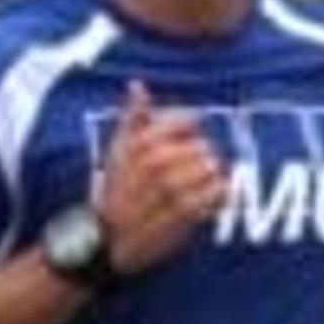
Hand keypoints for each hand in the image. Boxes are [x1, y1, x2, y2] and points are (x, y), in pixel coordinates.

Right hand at [97, 81, 229, 274]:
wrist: (107, 239)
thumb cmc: (116, 189)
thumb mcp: (118, 149)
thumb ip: (133, 117)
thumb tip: (137, 85)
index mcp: (140, 144)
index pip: (185, 123)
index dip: (187, 133)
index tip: (184, 143)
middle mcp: (154, 164)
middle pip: (201, 148)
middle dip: (201, 157)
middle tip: (195, 168)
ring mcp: (168, 190)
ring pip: (210, 170)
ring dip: (210, 177)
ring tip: (202, 183)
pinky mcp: (181, 215)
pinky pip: (214, 196)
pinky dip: (216, 197)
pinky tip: (209, 199)